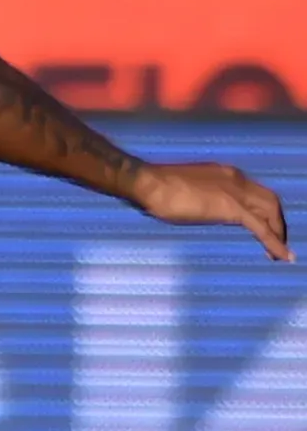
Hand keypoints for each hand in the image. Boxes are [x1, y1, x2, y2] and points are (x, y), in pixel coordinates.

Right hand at [134, 161, 291, 260]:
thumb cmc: (156, 187)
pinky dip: (275, 243)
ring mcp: (236, 192)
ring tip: (280, 253)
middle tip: (277, 242)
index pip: (255, 192)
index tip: (263, 225)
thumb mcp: (187, 189)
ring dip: (279, 232)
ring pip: (271, 212)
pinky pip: (262, 228)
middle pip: (270, 201)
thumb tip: (202, 208)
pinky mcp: (232, 209)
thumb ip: (203, 197)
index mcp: (225, 173)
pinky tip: (283, 257)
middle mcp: (236, 179)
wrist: (148, 183)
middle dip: (278, 222)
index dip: (264, 210)